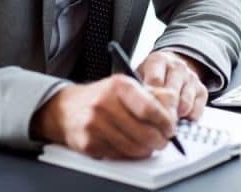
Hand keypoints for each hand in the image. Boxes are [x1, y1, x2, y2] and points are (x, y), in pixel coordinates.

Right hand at [31, 76, 177, 158]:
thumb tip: (174, 111)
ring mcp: (95, 125)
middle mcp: (105, 104)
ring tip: (150, 144)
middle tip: (163, 140)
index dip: (166, 122)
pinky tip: (131, 146)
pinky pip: (119, 155)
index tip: (171, 127)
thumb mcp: (128, 86)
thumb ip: (155, 94)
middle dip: (160, 140)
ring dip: (147, 150)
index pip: (150, 109)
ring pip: (134, 148)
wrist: (67, 109)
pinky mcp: (89, 144)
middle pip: (144, 133)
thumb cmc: (103, 97)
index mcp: (119, 86)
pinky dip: (130, 154)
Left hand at [137, 51, 207, 120]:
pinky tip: (177, 120)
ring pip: (184, 104)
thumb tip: (131, 107)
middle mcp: (178, 66)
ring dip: (174, 117)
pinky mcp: (202, 90)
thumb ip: (136, 89)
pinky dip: (186, 120)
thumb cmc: (150, 76)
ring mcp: (191, 78)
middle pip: (171, 94)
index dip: (148, 101)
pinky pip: (196, 111)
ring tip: (164, 125)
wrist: (172, 67)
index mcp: (159, 60)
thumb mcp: (138, 75)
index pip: (155, 81)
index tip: (141, 115)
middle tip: (152, 127)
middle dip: (161, 113)